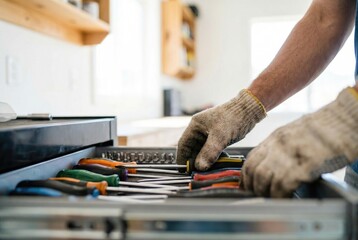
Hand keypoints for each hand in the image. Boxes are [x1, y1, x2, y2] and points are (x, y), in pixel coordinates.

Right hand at [177, 89, 265, 170]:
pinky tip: (214, 165)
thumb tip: (200, 167)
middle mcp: (200, 129)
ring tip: (204, 171)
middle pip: (191, 148)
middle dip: (192, 161)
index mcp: (195, 125)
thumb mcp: (220, 137)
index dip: (182, 158)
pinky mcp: (217, 136)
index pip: (183, 144)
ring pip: (201, 150)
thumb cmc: (233, 118)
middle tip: (194, 174)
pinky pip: (210, 149)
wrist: (249, 110)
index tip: (183, 171)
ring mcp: (208, 133)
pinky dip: (210, 157)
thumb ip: (209, 152)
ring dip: (202, 160)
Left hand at [242, 87, 357, 197]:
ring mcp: (290, 153)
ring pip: (264, 179)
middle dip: (253, 187)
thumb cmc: (325, 128)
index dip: (246, 177)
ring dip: (266, 193)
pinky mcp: (305, 163)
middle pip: (254, 171)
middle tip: (258, 196)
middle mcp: (278, 144)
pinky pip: (283, 185)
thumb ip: (280, 148)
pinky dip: (281, 195)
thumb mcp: (295, 134)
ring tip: (272, 200)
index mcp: (275, 137)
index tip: (247, 187)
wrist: (346, 119)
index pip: (250, 160)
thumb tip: (270, 165)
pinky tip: (285, 198)